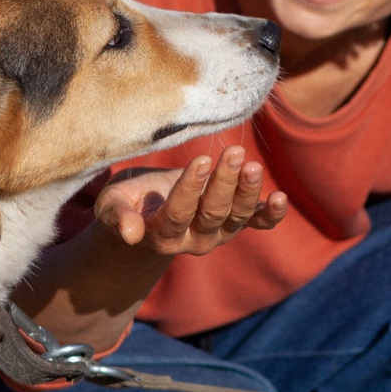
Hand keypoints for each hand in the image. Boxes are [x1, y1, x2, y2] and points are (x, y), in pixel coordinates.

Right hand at [96, 147, 289, 257]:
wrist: (145, 213)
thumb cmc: (125, 202)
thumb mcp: (111, 206)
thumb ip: (118, 218)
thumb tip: (130, 233)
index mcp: (163, 235)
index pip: (179, 213)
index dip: (191, 189)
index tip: (202, 160)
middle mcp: (194, 238)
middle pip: (213, 213)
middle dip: (224, 184)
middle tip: (233, 152)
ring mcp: (218, 232)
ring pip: (237, 215)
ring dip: (248, 191)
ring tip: (253, 166)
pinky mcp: (235, 223)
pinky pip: (257, 223)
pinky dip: (270, 214)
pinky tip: (279, 199)